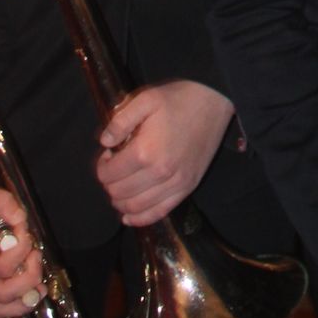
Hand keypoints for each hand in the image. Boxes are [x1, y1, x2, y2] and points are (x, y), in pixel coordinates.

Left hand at [96, 80, 233, 226]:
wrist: (215, 101)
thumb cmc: (179, 99)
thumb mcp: (146, 99)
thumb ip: (120, 121)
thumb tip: (104, 142)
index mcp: (145, 151)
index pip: (109, 175)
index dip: (102, 166)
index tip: (109, 155)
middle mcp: (160, 173)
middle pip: (119, 193)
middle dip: (110, 183)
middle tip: (116, 167)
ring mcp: (176, 184)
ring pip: (135, 208)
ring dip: (121, 201)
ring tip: (122, 186)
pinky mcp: (188, 187)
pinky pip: (159, 213)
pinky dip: (141, 218)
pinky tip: (129, 215)